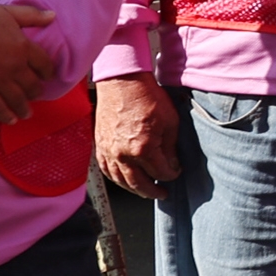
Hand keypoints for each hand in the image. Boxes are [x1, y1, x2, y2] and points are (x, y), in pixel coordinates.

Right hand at [0, 0, 56, 124]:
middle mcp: (16, 67)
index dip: (47, 72)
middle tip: (35, 95)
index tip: (47, 76)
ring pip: (18, 100)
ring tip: (27, 113)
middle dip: (36, 91)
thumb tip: (53, 15)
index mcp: (24, 47)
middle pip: (32, 84)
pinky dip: (7, 116)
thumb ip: (31, 15)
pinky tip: (11, 120)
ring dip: (24, 107)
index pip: (44, 64)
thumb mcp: (7, 12)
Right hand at [95, 75, 181, 193]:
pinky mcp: (99, 146)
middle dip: (153, 191)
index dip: (171, 174)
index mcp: (142, 149)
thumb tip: (172, 165)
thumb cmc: (147, 97)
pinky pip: (106, 170)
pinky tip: (124, 181)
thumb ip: (171, 148)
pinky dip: (116, 179)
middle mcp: (123, 155)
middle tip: (162, 193)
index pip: (160, 172)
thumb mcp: (170, 122)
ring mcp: (109, 151)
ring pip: (120, 180)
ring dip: (134, 189)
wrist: (122, 82)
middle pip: (139, 183)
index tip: (176, 172)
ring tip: (145, 191)